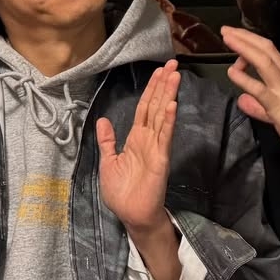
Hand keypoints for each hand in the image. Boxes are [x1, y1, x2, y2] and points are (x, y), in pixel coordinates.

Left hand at [97, 60, 179, 235]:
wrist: (131, 215)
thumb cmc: (121, 192)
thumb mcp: (108, 162)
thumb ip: (108, 141)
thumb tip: (104, 120)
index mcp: (136, 138)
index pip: (145, 108)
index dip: (151, 89)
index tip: (159, 71)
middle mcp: (148, 139)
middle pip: (157, 106)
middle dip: (164, 85)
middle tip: (173, 64)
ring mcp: (156, 147)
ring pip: (163, 116)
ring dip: (169, 95)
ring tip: (175, 76)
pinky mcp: (161, 159)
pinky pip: (165, 136)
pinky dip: (169, 120)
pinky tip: (173, 105)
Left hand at [220, 26, 279, 158]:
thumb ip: (259, 106)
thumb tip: (242, 100)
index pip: (270, 52)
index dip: (252, 42)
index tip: (237, 37)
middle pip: (266, 49)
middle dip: (245, 37)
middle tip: (227, 29)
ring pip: (263, 60)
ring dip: (243, 47)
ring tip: (227, 38)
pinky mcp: (278, 104)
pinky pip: (259, 88)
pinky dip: (244, 77)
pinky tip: (231, 72)